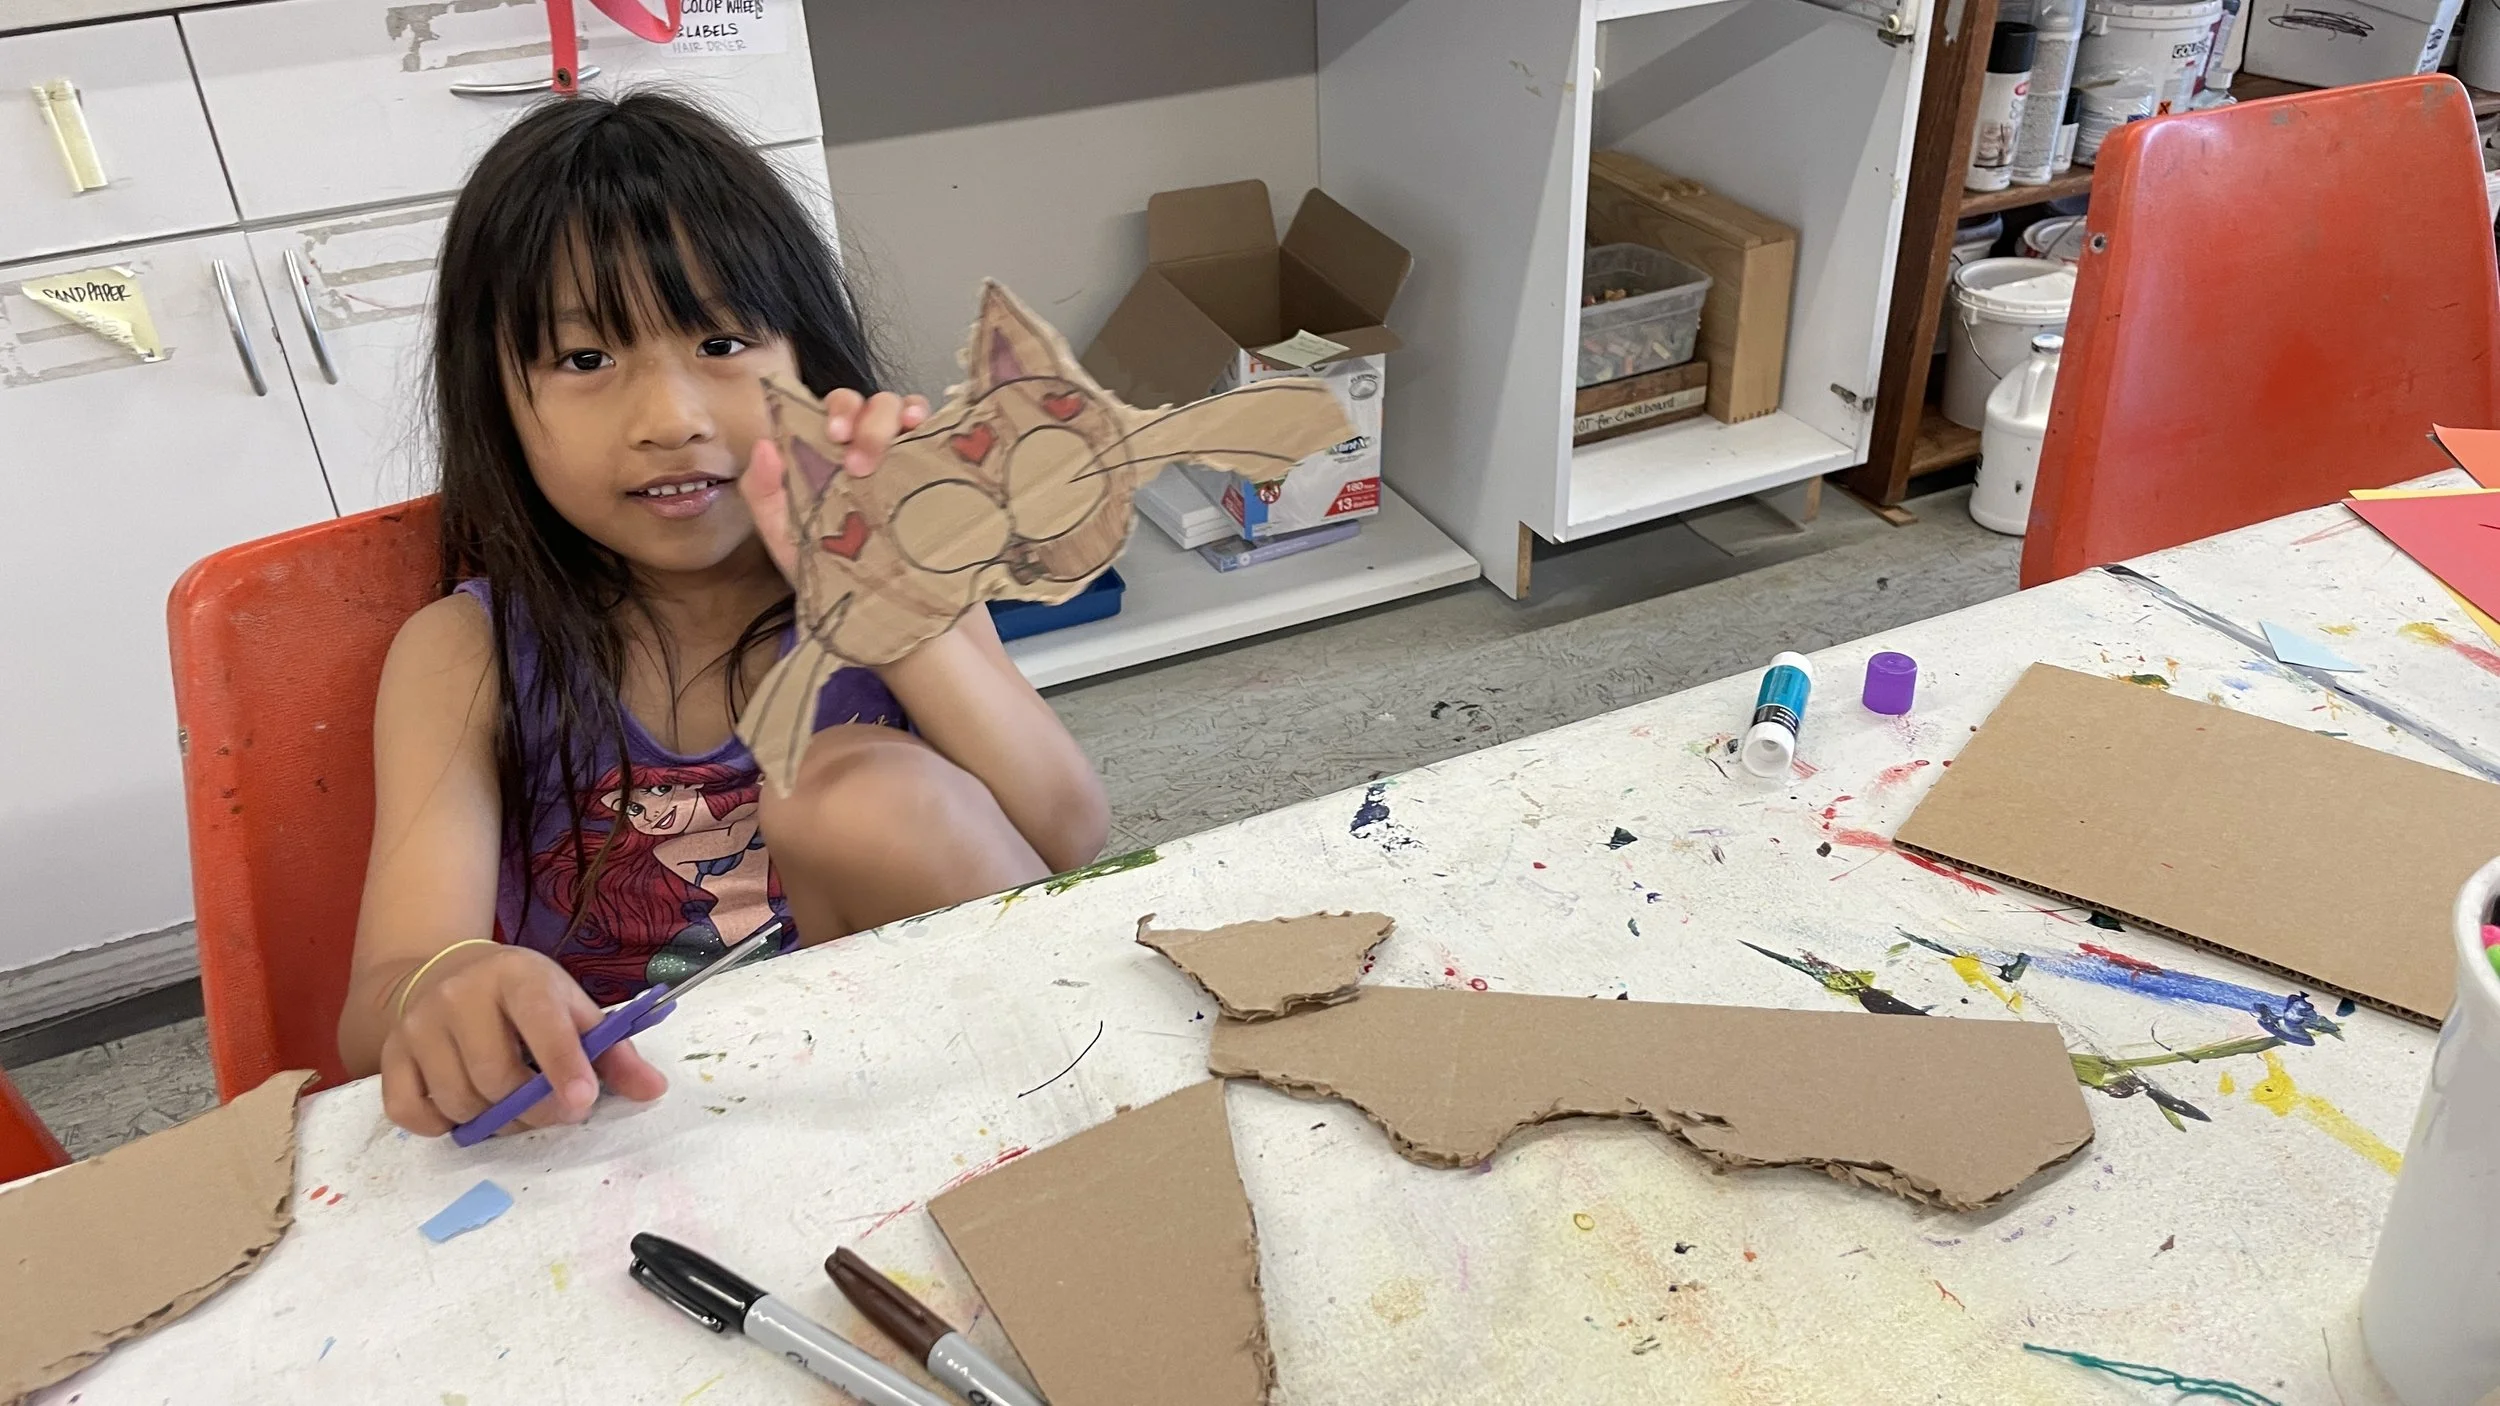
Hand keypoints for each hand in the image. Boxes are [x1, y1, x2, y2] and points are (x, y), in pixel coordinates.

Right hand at [378, 943, 667, 1136]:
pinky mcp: (390, 1055)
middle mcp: (460, 995)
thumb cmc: (522, 998)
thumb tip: (654, 1089)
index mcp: (517, 977)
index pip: (541, 1021)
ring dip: (492, 1122)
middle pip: (496, 1076)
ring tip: (510, 1105)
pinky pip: (412, 1113)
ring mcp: (418, 1026)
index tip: (581, 1101)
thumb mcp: (570, 1007)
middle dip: (532, 1109)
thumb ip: (613, 1051)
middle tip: (551, 1110)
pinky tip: (465, 1109)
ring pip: (458, 1100)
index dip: (563, 1064)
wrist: (444, 973)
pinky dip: (442, 1126)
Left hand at [740, 388, 930, 582]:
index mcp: (831, 453)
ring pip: (903, 410)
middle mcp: (868, 447)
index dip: (836, 411)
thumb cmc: (827, 568)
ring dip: (896, 418)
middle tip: (859, 463)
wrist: (880, 610)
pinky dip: (932, 420)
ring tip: (901, 435)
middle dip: (865, 422)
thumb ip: (765, 493)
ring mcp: (903, 456)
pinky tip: (925, 428)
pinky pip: (938, 431)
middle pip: (870, 405)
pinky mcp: (934, 469)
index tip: (833, 433)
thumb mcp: (786, 535)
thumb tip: (764, 446)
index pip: (834, 412)